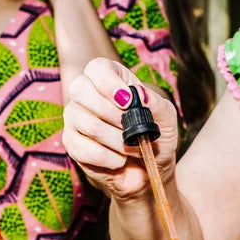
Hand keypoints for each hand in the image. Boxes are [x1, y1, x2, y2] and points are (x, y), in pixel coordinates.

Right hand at [63, 58, 179, 200]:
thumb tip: (139, 94)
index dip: (109, 82)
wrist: (148, 171)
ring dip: (116, 140)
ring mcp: (76, 120)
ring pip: (87, 123)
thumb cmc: (156, 138)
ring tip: (132, 148)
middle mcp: (86, 96)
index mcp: (110, 80)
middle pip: (80, 89)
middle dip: (110, 112)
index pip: (97, 68)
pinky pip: (84, 149)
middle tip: (130, 128)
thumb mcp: (166, 119)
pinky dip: (109, 158)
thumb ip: (156, 103)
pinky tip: (119, 161)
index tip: (126, 100)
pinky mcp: (72, 144)